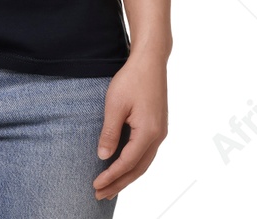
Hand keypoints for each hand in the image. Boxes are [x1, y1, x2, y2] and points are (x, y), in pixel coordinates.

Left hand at [92, 51, 167, 200]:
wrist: (150, 61)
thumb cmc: (132, 79)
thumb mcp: (115, 106)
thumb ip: (110, 133)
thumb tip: (104, 157)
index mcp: (149, 132)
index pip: (127, 162)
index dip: (111, 177)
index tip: (95, 186)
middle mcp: (158, 135)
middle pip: (138, 168)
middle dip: (119, 183)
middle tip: (100, 195)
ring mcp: (160, 131)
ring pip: (144, 162)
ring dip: (127, 177)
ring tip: (110, 188)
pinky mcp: (158, 126)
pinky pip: (146, 153)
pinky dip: (134, 164)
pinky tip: (124, 167)